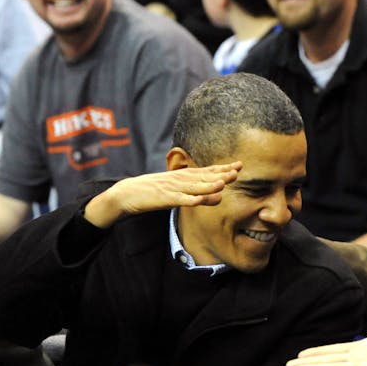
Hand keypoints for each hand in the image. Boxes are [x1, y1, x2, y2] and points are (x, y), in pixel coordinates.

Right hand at [84, 161, 241, 227]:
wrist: (127, 193)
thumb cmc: (156, 193)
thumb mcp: (180, 192)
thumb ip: (201, 195)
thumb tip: (220, 197)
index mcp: (184, 176)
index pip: (208, 171)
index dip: (223, 168)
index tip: (239, 165)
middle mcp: (180, 179)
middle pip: (204, 176)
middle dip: (221, 174)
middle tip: (237, 171)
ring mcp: (172, 188)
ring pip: (194, 187)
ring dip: (209, 185)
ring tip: (223, 183)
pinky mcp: (163, 198)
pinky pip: (178, 199)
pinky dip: (188, 199)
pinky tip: (198, 200)